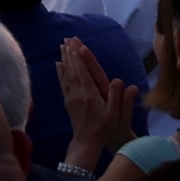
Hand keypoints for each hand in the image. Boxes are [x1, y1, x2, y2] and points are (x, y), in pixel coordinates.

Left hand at [60, 41, 136, 170]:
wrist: (87, 142)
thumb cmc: (105, 128)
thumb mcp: (116, 115)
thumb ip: (119, 98)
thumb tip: (121, 80)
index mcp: (90, 94)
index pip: (83, 71)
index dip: (79, 57)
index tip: (76, 44)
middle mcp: (78, 92)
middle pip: (73, 68)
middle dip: (71, 52)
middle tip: (68, 38)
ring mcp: (71, 96)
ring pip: (66, 73)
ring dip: (65, 58)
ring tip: (62, 45)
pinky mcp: (68, 101)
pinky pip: (63, 82)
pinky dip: (60, 72)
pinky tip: (58, 64)